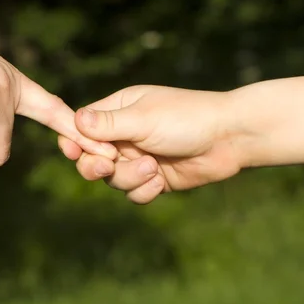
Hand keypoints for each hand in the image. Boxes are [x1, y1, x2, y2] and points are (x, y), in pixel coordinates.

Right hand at [58, 85, 241, 203]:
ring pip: (112, 179)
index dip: (74, 140)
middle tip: (108, 166)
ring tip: (153, 168)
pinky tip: (161, 181)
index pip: (81, 127)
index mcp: (117, 111)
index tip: (73, 151)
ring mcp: (137, 157)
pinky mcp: (152, 178)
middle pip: (90, 158)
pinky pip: (133, 193)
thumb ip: (108, 124)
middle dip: (96, 166)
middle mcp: (123, 135)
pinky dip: (145, 190)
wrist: (230, 139)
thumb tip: (74, 119)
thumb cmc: (187, 118)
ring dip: (130, 177)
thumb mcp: (143, 119)